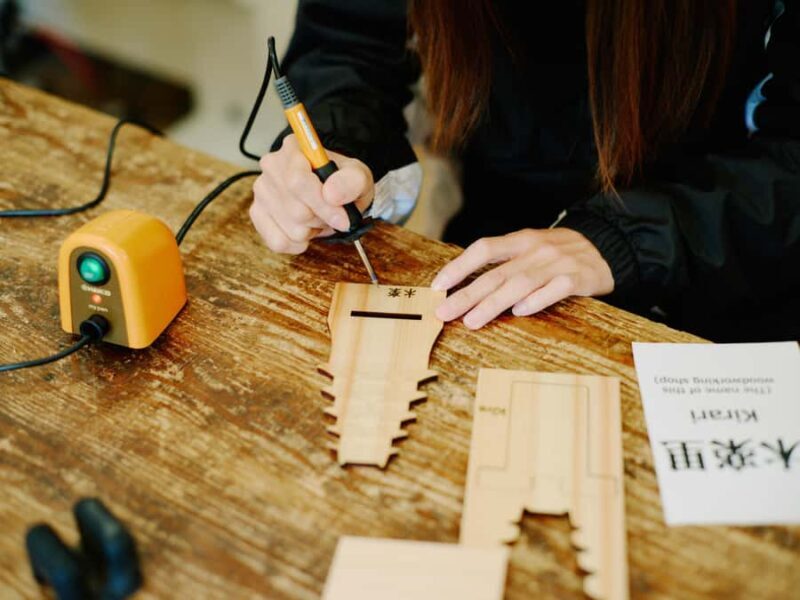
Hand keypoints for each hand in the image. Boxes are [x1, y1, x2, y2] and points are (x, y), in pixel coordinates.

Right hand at [249, 134, 373, 253]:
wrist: (332, 191)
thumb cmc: (342, 181)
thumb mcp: (357, 176)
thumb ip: (351, 182)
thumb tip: (332, 194)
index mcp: (294, 149)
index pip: (298, 181)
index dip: (323, 205)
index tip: (343, 218)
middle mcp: (272, 166)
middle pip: (297, 210)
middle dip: (321, 218)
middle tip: (331, 212)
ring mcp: (262, 190)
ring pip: (291, 229)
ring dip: (312, 231)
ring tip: (317, 216)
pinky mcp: (257, 213)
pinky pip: (278, 241)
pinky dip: (298, 243)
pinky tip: (306, 230)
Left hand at [431, 228, 613, 328]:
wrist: (608, 247)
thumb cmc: (560, 253)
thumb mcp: (531, 248)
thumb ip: (505, 262)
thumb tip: (466, 284)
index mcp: (521, 239)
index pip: (484, 249)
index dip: (459, 266)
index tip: (438, 285)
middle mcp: (536, 249)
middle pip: (496, 273)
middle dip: (467, 294)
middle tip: (445, 312)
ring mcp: (557, 263)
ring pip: (520, 283)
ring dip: (493, 303)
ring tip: (472, 320)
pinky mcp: (577, 278)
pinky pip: (554, 290)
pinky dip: (536, 300)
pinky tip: (519, 312)